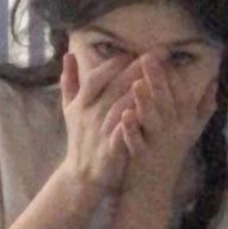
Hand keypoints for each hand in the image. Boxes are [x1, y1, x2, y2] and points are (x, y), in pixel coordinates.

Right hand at [60, 51, 146, 203]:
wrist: (81, 177)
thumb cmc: (80, 141)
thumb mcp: (70, 110)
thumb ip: (70, 82)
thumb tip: (68, 55)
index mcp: (82, 103)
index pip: (98, 76)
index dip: (117, 63)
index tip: (137, 51)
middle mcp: (90, 115)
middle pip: (113, 86)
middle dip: (136, 68)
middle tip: (158, 53)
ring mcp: (99, 132)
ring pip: (120, 106)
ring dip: (139, 91)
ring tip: (159, 77)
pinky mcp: (110, 150)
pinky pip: (123, 132)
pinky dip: (133, 121)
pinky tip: (150, 110)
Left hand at [121, 54, 218, 196]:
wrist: (153, 191)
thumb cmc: (168, 156)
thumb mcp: (191, 131)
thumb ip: (203, 108)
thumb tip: (215, 83)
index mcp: (185, 122)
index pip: (181, 93)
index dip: (172, 73)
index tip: (163, 50)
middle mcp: (175, 131)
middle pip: (167, 101)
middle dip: (159, 79)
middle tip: (149, 56)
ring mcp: (159, 145)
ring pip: (154, 121)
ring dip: (146, 102)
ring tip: (137, 84)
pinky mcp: (143, 159)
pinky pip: (137, 142)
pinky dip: (131, 130)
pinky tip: (124, 116)